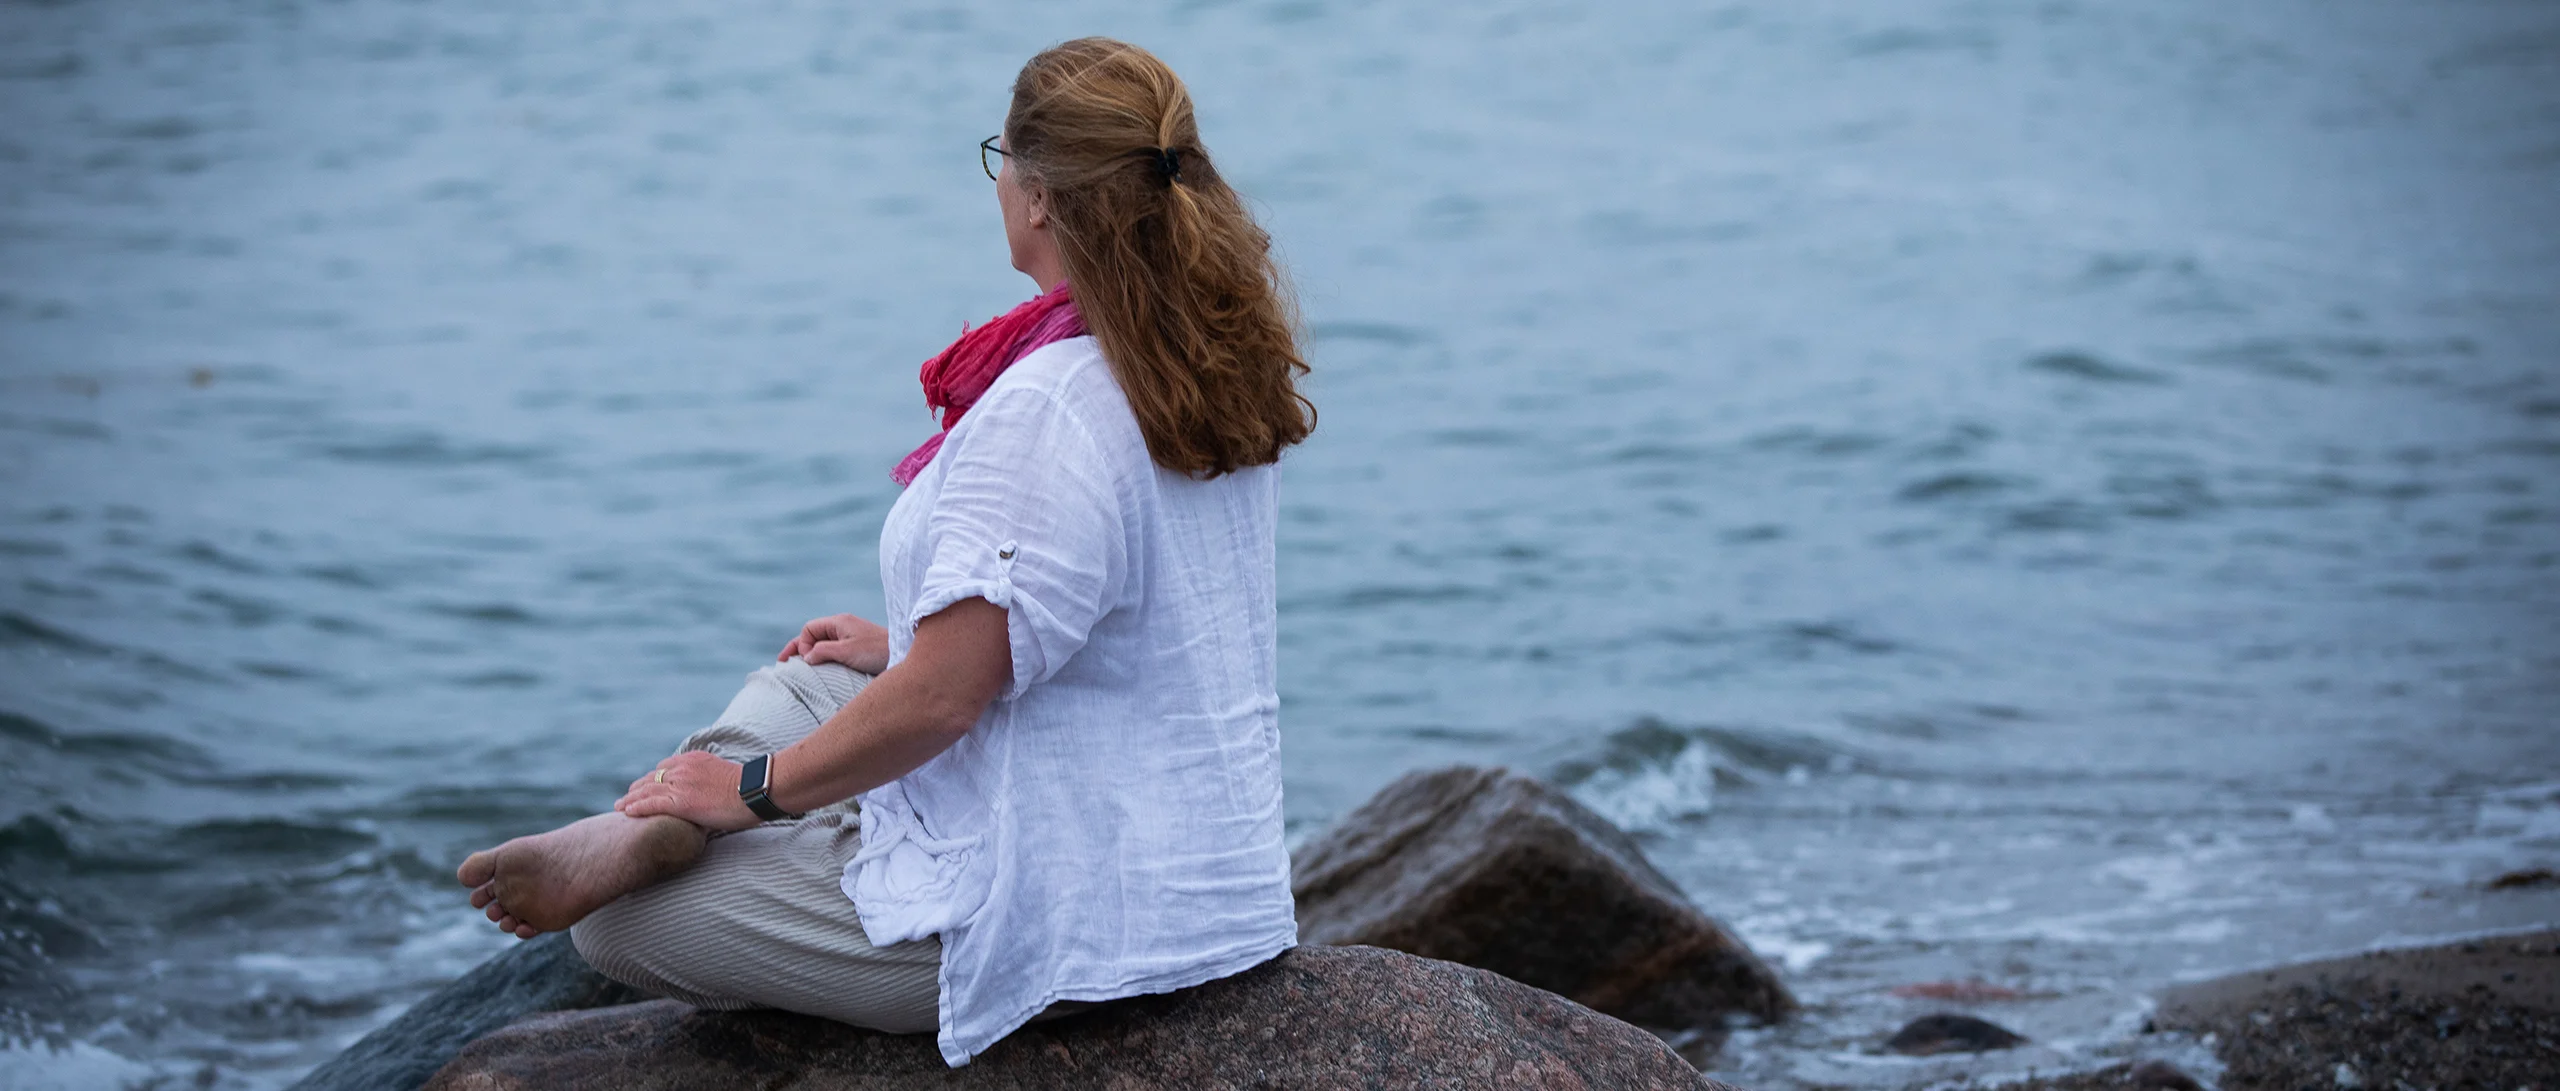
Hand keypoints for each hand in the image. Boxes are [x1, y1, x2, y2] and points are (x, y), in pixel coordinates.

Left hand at [615, 751, 759, 831]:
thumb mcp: (726, 775)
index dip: (652, 779)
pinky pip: (651, 804)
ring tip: (619, 807)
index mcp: (694, 759)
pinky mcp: (681, 802)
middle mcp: (683, 768)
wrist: (757, 790)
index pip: (665, 767)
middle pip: (652, 778)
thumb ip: (712, 779)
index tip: (645, 787)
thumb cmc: (751, 788)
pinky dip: (637, 807)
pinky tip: (627, 812)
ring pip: (647, 791)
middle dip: (637, 788)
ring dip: (630, 799)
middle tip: (626, 798)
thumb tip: (712, 792)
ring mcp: (681, 784)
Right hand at [778, 613, 888, 674]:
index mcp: (839, 622)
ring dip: (811, 655)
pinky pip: (834, 651)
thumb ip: (823, 651)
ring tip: (799, 670)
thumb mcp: (846, 651)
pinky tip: (821, 671)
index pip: (809, 629)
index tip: (806, 661)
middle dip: (799, 649)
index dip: (802, 644)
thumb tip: (806, 657)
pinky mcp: (858, 648)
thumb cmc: (876, 651)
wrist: (904, 653)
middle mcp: (843, 627)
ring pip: (823, 644)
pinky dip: (824, 659)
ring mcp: (851, 637)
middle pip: (813, 635)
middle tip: (783, 665)